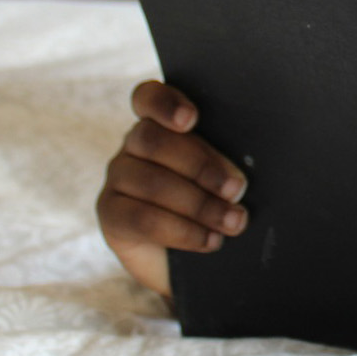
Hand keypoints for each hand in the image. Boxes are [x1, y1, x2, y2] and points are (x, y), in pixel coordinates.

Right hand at [96, 81, 248, 299]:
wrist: (195, 258)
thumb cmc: (220, 202)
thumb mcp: (227, 176)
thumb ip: (228, 159)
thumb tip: (245, 169)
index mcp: (162, 122)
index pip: (148, 98)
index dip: (166, 104)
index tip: (192, 120)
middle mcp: (134, 145)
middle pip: (154, 140)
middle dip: (201, 165)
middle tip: (238, 189)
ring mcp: (119, 178)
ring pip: (152, 182)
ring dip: (200, 204)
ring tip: (234, 221)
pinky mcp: (111, 215)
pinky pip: (143, 219)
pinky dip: (183, 231)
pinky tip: (210, 240)